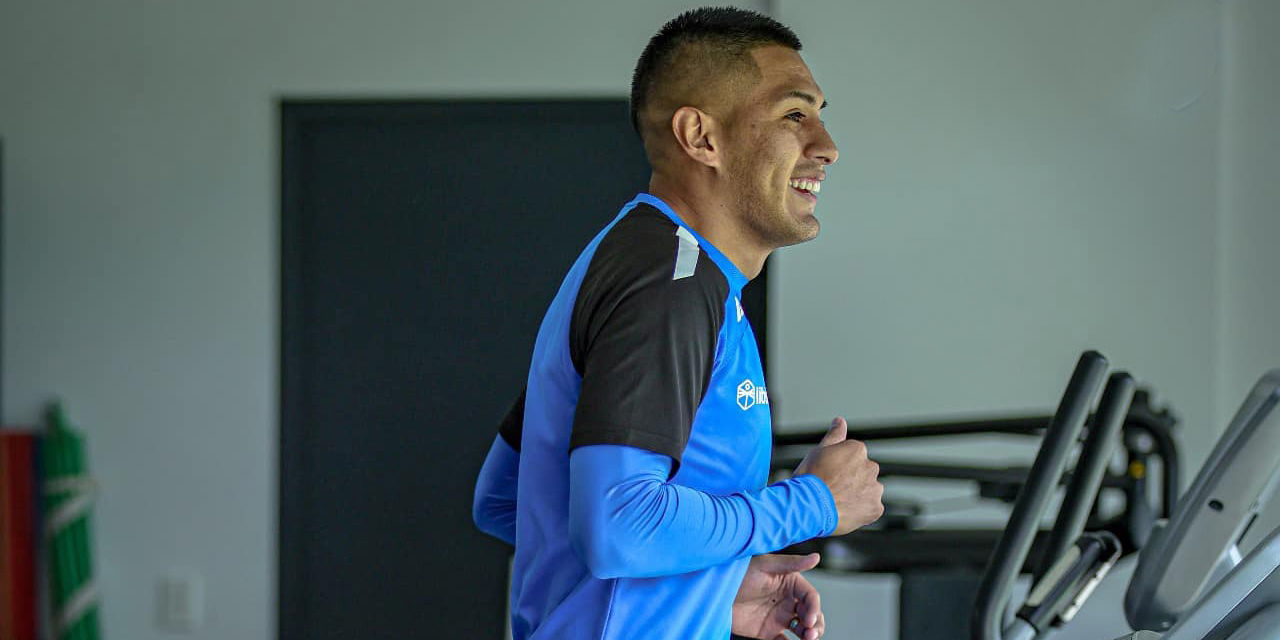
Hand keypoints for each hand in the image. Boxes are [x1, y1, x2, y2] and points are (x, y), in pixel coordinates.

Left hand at [732, 553, 825, 639]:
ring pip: (803, 629)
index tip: (808, 619)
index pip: (811, 597)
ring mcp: (778, 617)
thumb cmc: (738, 571)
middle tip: (810, 634)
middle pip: (811, 614)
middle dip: (816, 625)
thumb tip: (816, 558)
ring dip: (809, 636)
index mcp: (790, 583)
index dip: (814, 608)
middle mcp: (787, 601)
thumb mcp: (765, 565)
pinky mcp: (767, 632)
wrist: (714, 590)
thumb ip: (791, 563)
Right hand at [794, 417, 883, 535]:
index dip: (839, 466)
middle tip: (832, 488)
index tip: (828, 473)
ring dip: (858, 494)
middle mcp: (871, 467)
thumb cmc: (811, 477)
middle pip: (863, 472)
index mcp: (858, 450)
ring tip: (838, 501)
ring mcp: (875, 489)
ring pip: (869, 490)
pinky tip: (844, 510)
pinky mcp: (876, 508)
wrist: (809, 507)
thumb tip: (840, 420)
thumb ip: (834, 435)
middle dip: (852, 479)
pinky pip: (871, 508)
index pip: (853, 456)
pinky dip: (861, 510)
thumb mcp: (819, 450)